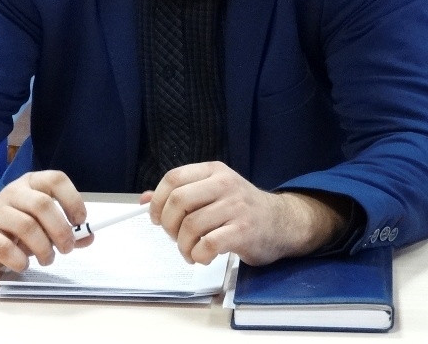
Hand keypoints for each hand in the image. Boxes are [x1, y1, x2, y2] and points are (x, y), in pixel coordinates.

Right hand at [0, 170, 89, 271]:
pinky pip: (6, 248)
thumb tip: (88, 237)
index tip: (80, 222)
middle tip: (67, 248)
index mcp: (31, 183)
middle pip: (42, 204)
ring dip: (43, 248)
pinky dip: (21, 260)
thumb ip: (65, 227)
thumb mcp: (41, 219)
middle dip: (60, 230)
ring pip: (26, 226)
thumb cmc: (14, 223)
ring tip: (47, 258)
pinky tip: (23, 264)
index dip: (73, 200)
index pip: (55, 179)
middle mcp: (13, 193)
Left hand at [143, 161, 347, 265]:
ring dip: (183, 246)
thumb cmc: (242, 210)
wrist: (282, 223)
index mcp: (214, 171)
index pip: (174, 178)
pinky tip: (203, 256)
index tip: (156, 218)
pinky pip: (208, 244)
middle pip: (178, 201)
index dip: (158, 200)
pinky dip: (198, 255)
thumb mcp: (213, 193)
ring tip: (190, 251)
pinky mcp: (244, 230)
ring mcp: (236, 207)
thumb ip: (181, 195)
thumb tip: (144, 200)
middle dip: (169, 225)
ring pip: (190, 226)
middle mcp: (225, 184)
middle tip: (175, 237)